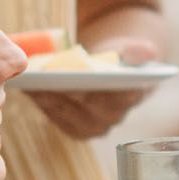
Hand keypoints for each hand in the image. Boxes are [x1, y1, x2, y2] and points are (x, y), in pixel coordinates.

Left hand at [29, 38, 157, 140]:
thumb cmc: (120, 59)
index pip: (114, 95)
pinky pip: (56, 118)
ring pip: (67, 113)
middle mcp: (114, 118)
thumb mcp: (131, 49)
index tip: (76, 75)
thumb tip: (149, 52)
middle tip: (45, 76)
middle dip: (64, 90)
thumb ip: (139, 50)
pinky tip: (30, 88)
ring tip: (31, 81)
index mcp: (131, 97)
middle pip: (84, 104)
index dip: (94, 86)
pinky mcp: (76, 130)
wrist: (114, 75)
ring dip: (47, 97)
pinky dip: (43, 102)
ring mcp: (94, 128)